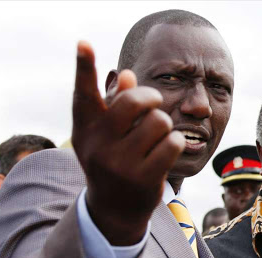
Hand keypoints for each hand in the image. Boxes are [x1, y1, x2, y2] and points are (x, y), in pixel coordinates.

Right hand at [72, 42, 184, 244]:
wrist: (114, 210)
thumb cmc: (112, 162)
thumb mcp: (106, 136)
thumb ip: (115, 105)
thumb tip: (127, 75)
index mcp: (86, 130)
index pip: (84, 94)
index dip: (84, 67)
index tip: (84, 43)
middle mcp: (99, 146)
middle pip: (135, 101)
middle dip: (152, 97)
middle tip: (155, 102)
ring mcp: (121, 164)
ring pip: (160, 121)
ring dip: (165, 125)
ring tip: (158, 137)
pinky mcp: (144, 178)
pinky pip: (173, 142)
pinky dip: (177, 142)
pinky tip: (169, 149)